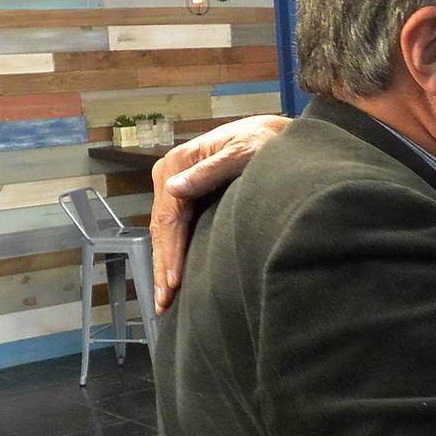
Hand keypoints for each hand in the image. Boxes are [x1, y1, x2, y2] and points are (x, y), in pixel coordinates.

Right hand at [149, 114, 290, 312]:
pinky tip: (174, 278)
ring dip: (163, 266)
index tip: (173, 281)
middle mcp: (171, 176)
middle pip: (162, 229)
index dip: (170, 252)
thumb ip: (211, 170)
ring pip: (166, 234)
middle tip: (162, 302)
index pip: (169, 217)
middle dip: (162, 267)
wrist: (273, 133)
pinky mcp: (188, 197)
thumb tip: (175, 190)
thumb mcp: (241, 152)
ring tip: (163, 300)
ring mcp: (177, 187)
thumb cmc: (262, 140)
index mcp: (177, 164)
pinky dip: (173, 255)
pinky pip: (177, 231)